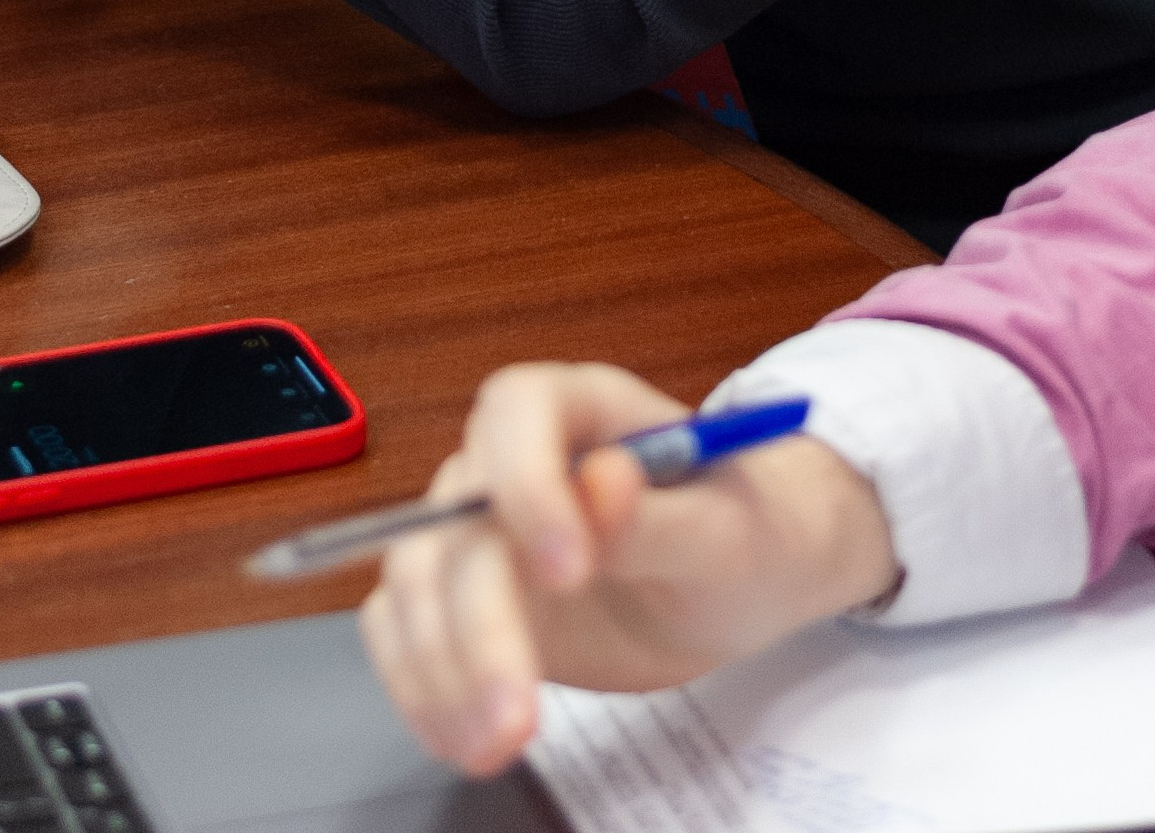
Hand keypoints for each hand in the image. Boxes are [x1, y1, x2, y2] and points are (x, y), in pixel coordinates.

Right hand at [358, 364, 896, 776]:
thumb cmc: (747, 532)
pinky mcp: (466, 596)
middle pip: (458, 518)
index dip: (525, 484)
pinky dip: (421, 685)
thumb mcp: (725, 532)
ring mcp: (483, 529)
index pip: (517, 412)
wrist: (745, 580)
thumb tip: (601, 483)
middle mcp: (515, 459)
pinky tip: (462, 737)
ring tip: (493, 746)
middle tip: (518, 716)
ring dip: (440, 668)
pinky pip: (407, 627)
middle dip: (479, 622)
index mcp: (583, 408)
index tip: (568, 573)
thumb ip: (658, 516)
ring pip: (418, 579)